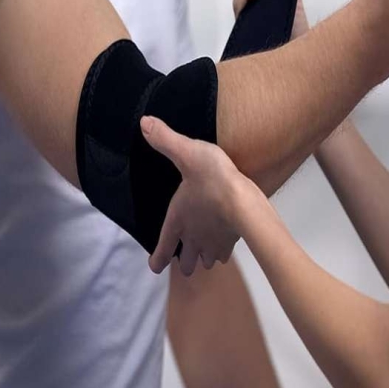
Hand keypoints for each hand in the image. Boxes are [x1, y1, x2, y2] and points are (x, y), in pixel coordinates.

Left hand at [141, 116, 261, 276]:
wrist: (245, 199)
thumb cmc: (212, 178)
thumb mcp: (186, 152)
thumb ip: (165, 139)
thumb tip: (144, 122)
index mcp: (177, 222)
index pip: (162, 251)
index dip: (157, 260)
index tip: (155, 265)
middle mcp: (194, 238)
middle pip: (187, 264)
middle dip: (185, 261)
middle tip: (185, 255)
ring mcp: (215, 244)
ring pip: (207, 262)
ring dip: (204, 256)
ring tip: (206, 248)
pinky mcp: (234, 241)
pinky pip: (226, 255)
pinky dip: (223, 250)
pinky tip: (226, 239)